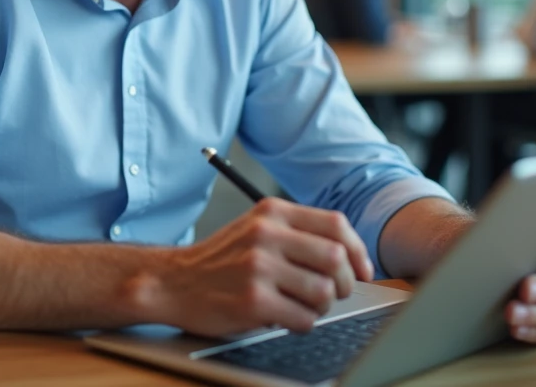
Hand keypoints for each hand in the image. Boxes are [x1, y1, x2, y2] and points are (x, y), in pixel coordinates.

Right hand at [153, 198, 373, 336]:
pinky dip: (303, 324)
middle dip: (345, 284)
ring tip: (304, 306)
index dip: (357, 251)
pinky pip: (303, 319)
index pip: (336, 224)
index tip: (362, 271)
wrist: (173, 282)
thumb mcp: (255, 227)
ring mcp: (259, 267)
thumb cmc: (221, 259)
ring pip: (323, 292)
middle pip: (335, 258)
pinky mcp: (253, 301)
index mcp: (272, 211)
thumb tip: (350, 255)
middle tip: (335, 294)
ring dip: (322, 307)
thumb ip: (297, 231)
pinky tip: (286, 318)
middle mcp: (266, 234)